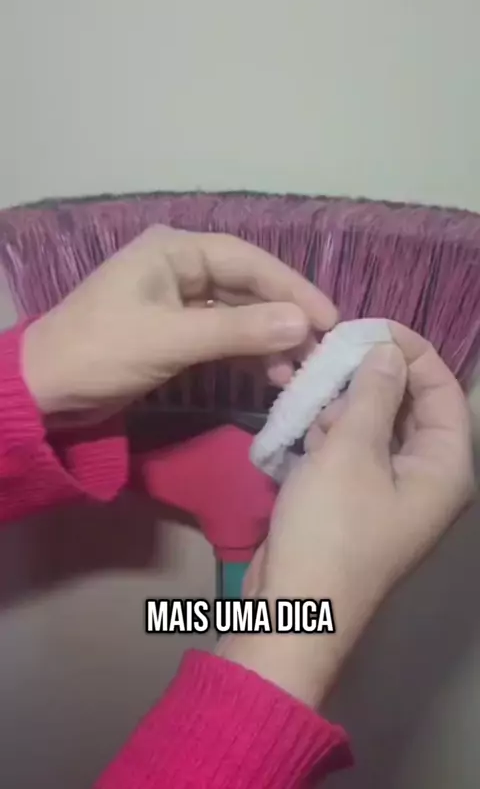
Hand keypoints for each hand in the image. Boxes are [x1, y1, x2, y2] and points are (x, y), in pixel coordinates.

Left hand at [22, 226, 335, 417]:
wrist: (44, 390)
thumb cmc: (102, 351)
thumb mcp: (171, 339)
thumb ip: (237, 331)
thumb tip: (302, 325)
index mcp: (175, 250)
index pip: (248, 261)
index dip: (292, 289)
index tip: (329, 320)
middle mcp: (181, 267)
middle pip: (247, 287)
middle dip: (284, 319)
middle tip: (320, 351)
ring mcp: (179, 301)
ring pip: (238, 314)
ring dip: (268, 341)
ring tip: (298, 371)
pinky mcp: (176, 332)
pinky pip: (222, 337)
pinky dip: (246, 354)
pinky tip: (271, 375)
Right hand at [218, 324, 473, 707]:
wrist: (294, 608)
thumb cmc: (330, 528)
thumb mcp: (351, 452)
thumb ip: (372, 394)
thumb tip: (388, 351)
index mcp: (444, 467)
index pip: (442, 390)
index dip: (410, 352)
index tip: (367, 326)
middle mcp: (425, 476)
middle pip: (408, 405)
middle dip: (369, 376)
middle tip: (329, 352)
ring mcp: (389, 491)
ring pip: (374, 426)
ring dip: (343, 403)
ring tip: (308, 387)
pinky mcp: (355, 500)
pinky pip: (351, 451)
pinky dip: (329, 432)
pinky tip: (302, 423)